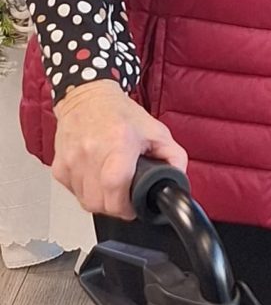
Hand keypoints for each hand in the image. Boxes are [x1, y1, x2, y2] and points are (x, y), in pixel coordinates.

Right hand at [52, 79, 187, 218]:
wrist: (86, 97)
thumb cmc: (120, 113)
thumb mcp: (157, 131)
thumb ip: (174, 158)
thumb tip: (178, 183)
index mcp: (119, 143)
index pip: (114, 186)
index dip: (125, 206)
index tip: (132, 206)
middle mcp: (91, 152)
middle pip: (98, 202)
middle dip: (114, 207)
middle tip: (123, 197)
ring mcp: (72, 160)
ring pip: (85, 201)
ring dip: (100, 200)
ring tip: (110, 184)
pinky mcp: (59, 166)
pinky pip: (72, 193)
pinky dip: (85, 192)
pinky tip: (95, 178)